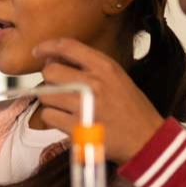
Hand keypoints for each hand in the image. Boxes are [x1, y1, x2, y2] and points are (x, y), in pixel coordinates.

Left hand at [32, 38, 164, 162]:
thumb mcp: (117, 77)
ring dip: (50, 100)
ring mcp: (84, 106)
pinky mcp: (77, 127)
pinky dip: (52, 118)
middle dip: (50, 79)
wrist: (147, 140)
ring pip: (45, 94)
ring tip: (64, 105)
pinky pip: (48, 115)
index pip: (68, 47)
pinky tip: (65, 119)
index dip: (47, 47)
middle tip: (57, 86)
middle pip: (50, 71)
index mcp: (105, 67)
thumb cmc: (131, 109)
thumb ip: (90, 66)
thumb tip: (54, 58)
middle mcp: (94, 83)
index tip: (38, 51)